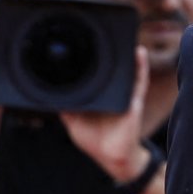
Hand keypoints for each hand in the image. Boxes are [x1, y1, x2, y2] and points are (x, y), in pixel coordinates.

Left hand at [61, 46, 149, 181]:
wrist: (112, 157)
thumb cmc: (94, 142)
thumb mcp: (74, 124)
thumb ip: (66, 110)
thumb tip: (52, 97)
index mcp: (98, 98)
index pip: (94, 76)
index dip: (89, 63)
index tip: (82, 48)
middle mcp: (111, 93)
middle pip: (111, 70)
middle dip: (109, 54)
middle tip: (103, 35)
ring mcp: (124, 95)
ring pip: (126, 71)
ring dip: (126, 55)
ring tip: (123, 37)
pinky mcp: (133, 101)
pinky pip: (139, 81)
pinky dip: (140, 67)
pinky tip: (139, 52)